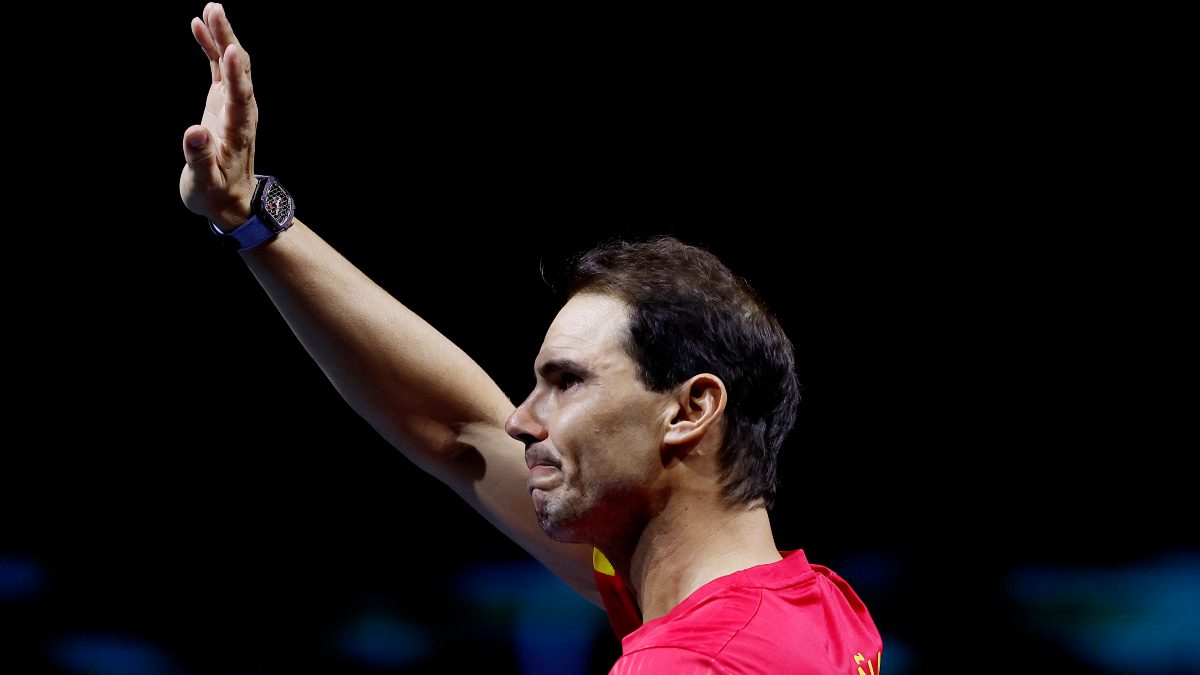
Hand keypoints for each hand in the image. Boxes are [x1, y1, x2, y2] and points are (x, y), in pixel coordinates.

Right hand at [180, 3, 257, 231]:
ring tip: (211, 9)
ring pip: (230, 65)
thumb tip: (193, 134)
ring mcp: (233, 105)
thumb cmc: (216, 194)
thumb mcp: (205, 183)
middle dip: (228, 40)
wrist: (229, 201)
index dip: (235, 74)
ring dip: (222, 37)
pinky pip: (218, 70)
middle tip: (216, 10)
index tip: (229, 50)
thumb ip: (200, 158)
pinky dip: (210, 47)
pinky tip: (199, 25)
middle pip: (238, 71)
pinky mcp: (222, 103)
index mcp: (238, 131)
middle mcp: (241, 113)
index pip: (240, 97)